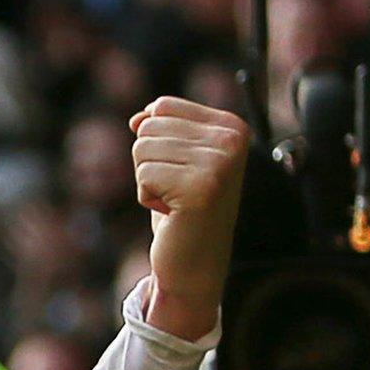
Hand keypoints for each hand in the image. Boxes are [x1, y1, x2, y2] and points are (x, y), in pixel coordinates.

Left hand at [129, 97, 249, 340]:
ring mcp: (221, 162)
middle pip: (149, 126)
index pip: (163, 106)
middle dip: (149, 162)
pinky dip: (146, 197)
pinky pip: (143, 174)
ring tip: (175, 200)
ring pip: (142, 149)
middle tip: (177, 190)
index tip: (180, 170)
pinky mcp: (202, 187)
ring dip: (147, 180)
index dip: (157, 141)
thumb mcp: (173, 159)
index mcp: (231, 126)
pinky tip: (172, 213)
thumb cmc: (181, 208)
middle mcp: (232, 140)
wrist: (194, 263)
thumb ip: (161, 130)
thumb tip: (138, 118)